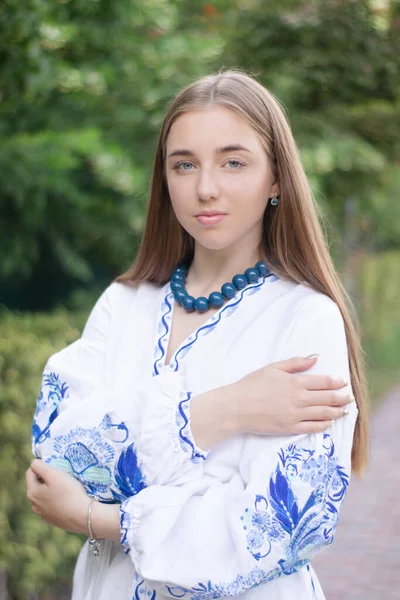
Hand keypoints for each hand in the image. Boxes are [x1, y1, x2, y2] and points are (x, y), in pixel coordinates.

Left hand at [26, 459, 88, 533]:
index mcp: (32, 493)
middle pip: (37, 485)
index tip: (55, 466)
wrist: (83, 516)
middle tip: (61, 476)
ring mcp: (43, 515)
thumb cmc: (69, 492)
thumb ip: (39, 466)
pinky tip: (67, 500)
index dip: (41, 465)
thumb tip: (33, 463)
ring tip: (65, 488)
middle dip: (46, 478)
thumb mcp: (53, 474)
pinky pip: (51, 505)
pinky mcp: (53, 520)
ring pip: (44, 496)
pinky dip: (56, 500)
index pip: (30, 472)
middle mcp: (34, 505)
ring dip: (51, 489)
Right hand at [231, 355, 352, 435]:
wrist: (237, 407)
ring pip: (323, 414)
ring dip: (337, 411)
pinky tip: (329, 423)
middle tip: (350, 397)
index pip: (323, 382)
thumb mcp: (273, 368)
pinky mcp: (290, 428)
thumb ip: (296, 363)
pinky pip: (312, 427)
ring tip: (345, 410)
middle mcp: (299, 399)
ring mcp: (296, 415)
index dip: (336, 382)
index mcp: (295, 382)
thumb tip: (315, 357)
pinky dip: (323, 425)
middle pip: (327, 398)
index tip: (343, 382)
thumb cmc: (252, 384)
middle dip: (341, 397)